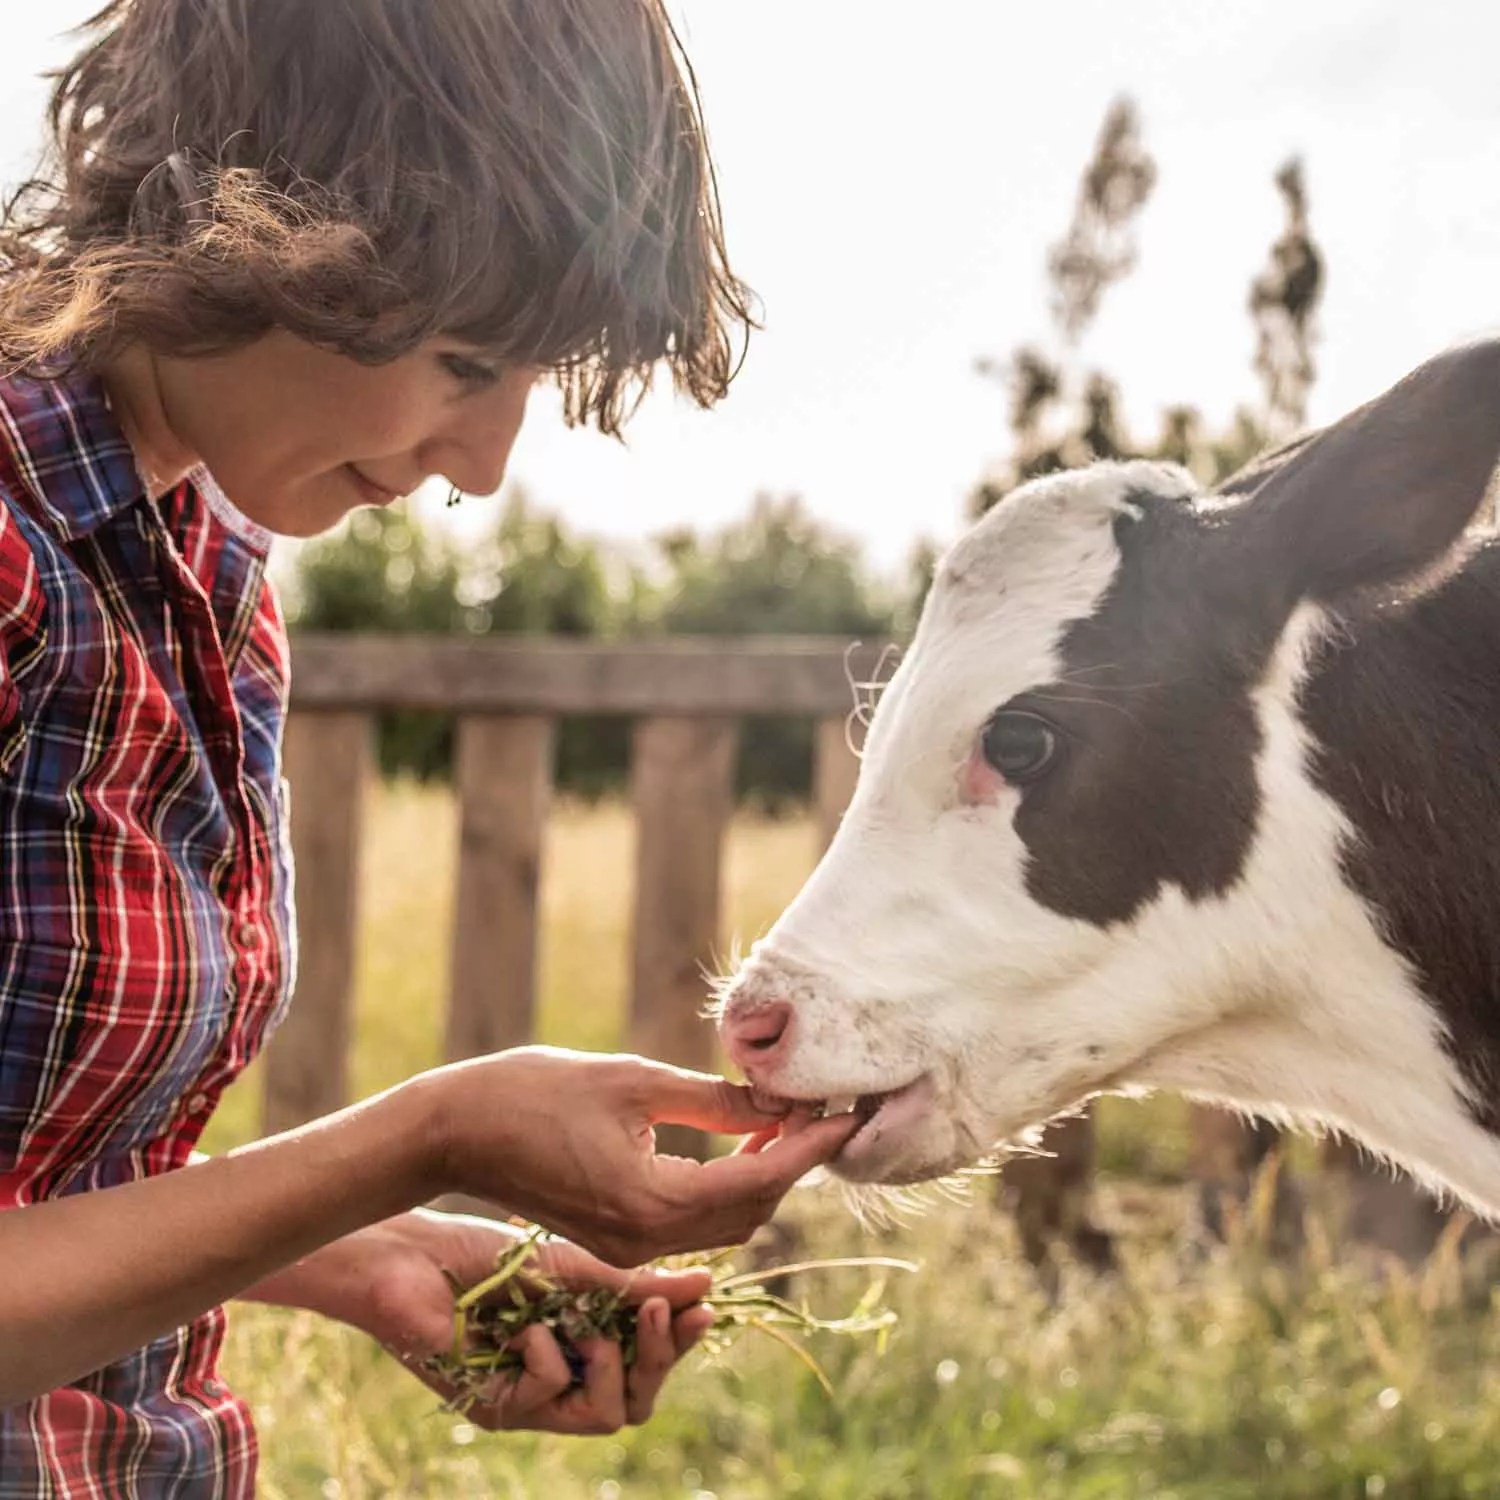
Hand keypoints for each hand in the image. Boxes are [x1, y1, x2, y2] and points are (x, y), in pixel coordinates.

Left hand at [277, 1210, 717, 1433]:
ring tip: (589, 1325)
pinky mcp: (498, 1408)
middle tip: (661, 1315)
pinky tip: (523, 1325)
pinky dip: (546, 1354)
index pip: (651, 1356)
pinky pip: (550, 1396)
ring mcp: (533, 1398)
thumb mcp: (577, 1264)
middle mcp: (566, 1375)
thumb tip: (705, 1285)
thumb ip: (635, 1285)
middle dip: (660, 1358)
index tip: (705, 1307)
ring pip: (606, 1415)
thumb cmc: (489, 1252)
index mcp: (588, 1336)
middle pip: (640, 1399)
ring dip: (611, 1364)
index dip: (681, 1339)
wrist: (416, 1255)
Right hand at [418, 1046, 858, 1266]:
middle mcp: (644, 1243)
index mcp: (651, 1204)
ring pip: (725, 1225)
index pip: (759, 1183)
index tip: (847, 1114)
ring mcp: (626, 1251)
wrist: (450, 1133)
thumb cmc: (531, 1092)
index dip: (808, 1146)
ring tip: (785, 1118)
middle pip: (751, 1213)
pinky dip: (725, 1188)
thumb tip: (779, 1098)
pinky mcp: (613, 1243)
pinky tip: (738, 1140)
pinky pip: (691, 1224)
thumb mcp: (631, 1081)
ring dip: (761, 1177)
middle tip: (820, 1108)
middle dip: (792, 1164)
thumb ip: (710, 1098)